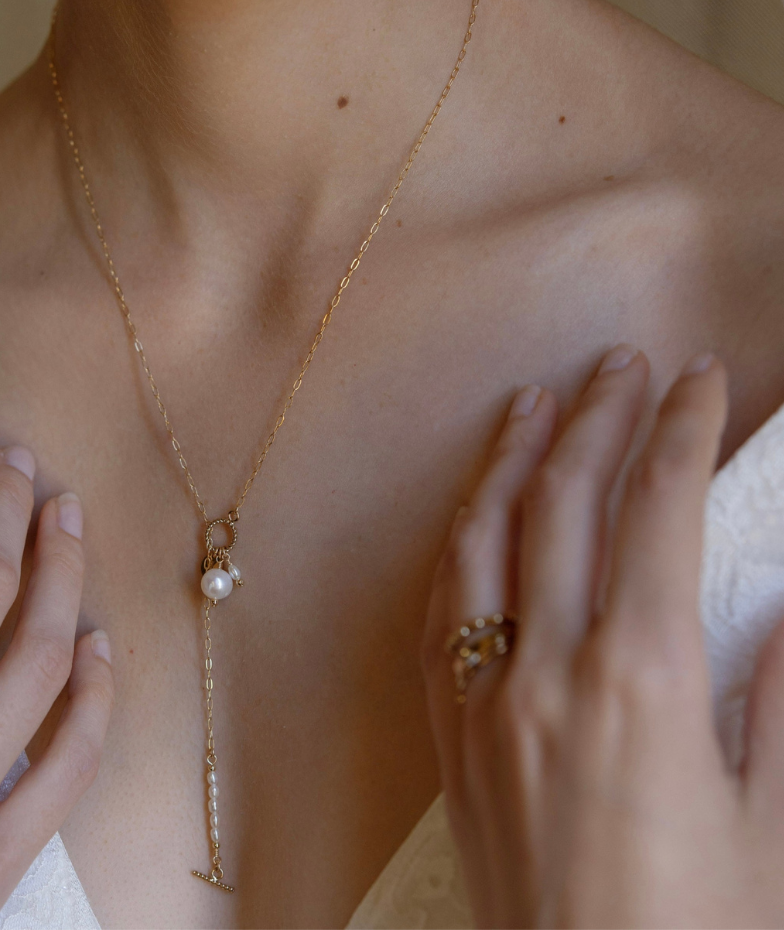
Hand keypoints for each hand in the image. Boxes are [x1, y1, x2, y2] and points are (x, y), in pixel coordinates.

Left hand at [424, 347, 783, 927]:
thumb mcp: (773, 826)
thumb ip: (779, 699)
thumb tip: (783, 600)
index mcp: (641, 679)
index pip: (657, 508)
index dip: (680, 428)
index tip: (699, 379)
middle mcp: (546, 669)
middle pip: (565, 499)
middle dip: (597, 416)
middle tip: (622, 363)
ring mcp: (484, 696)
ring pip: (485, 537)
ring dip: (512, 457)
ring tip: (538, 402)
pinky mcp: (448, 733)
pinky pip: (440, 609)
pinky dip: (460, 541)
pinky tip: (477, 511)